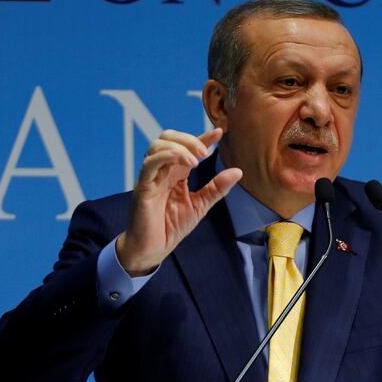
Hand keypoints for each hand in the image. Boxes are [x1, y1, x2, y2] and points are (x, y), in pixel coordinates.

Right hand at [116, 128, 242, 275]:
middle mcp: (162, 171)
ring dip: (179, 147)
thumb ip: (217, 187)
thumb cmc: (171, 226)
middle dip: (188, 139)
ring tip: (196, 161)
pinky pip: (149, 164)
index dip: (202, 137)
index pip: (187, 147)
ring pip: (157, 146)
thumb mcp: (201, 205)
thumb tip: (238, 171)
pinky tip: (182, 161)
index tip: (220, 132)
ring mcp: (151, 177)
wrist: (153, 249)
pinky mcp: (142, 187)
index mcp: (175, 173)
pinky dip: (165, 156)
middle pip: (168, 138)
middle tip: (205, 152)